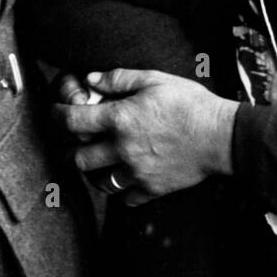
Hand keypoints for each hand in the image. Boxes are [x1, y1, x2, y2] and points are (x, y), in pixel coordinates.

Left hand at [54, 68, 237, 204]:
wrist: (220, 137)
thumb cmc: (189, 103)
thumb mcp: (154, 79)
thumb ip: (119, 78)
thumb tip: (91, 79)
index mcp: (120, 119)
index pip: (72, 122)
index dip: (57, 116)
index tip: (56, 113)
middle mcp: (122, 149)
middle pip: (78, 158)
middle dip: (69, 149)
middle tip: (74, 140)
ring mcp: (135, 173)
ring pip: (97, 182)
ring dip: (91, 171)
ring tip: (96, 159)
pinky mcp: (151, 189)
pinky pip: (123, 197)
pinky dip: (118, 188)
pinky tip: (123, 175)